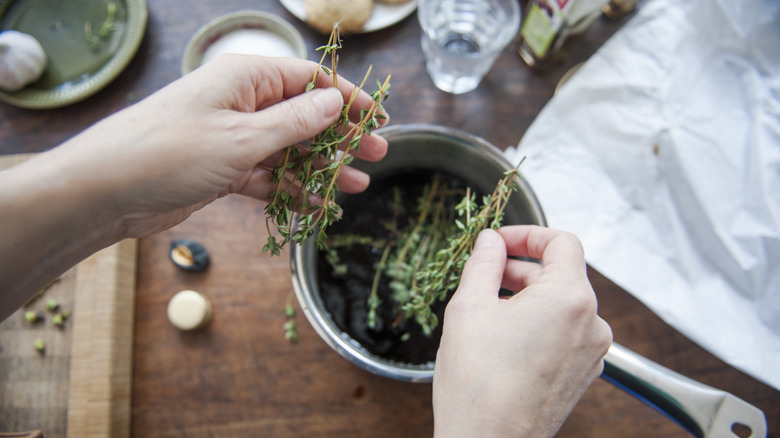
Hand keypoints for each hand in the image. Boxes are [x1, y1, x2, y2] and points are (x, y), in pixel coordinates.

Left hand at [58, 54, 388, 238]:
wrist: (105, 191)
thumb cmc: (169, 152)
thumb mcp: (241, 137)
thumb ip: (294, 122)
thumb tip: (335, 101)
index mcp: (245, 78)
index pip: (308, 79)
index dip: (346, 98)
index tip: (377, 118)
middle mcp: (240, 103)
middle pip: (303, 115)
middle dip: (340, 136)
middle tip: (377, 154)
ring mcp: (231, 138)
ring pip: (289, 150)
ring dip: (321, 168)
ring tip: (355, 186)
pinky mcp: (222, 169)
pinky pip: (268, 176)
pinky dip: (291, 189)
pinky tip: (317, 204)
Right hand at [432, 225, 612, 436]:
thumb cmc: (479, 385)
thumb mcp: (469, 307)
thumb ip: (483, 263)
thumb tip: (489, 242)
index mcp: (570, 298)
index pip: (562, 243)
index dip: (528, 234)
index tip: (500, 241)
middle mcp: (591, 324)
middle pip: (562, 274)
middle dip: (522, 267)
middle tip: (485, 273)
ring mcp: (591, 352)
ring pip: (562, 305)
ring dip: (529, 297)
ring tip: (490, 308)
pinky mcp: (582, 374)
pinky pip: (565, 332)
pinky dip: (539, 323)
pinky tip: (505, 336)